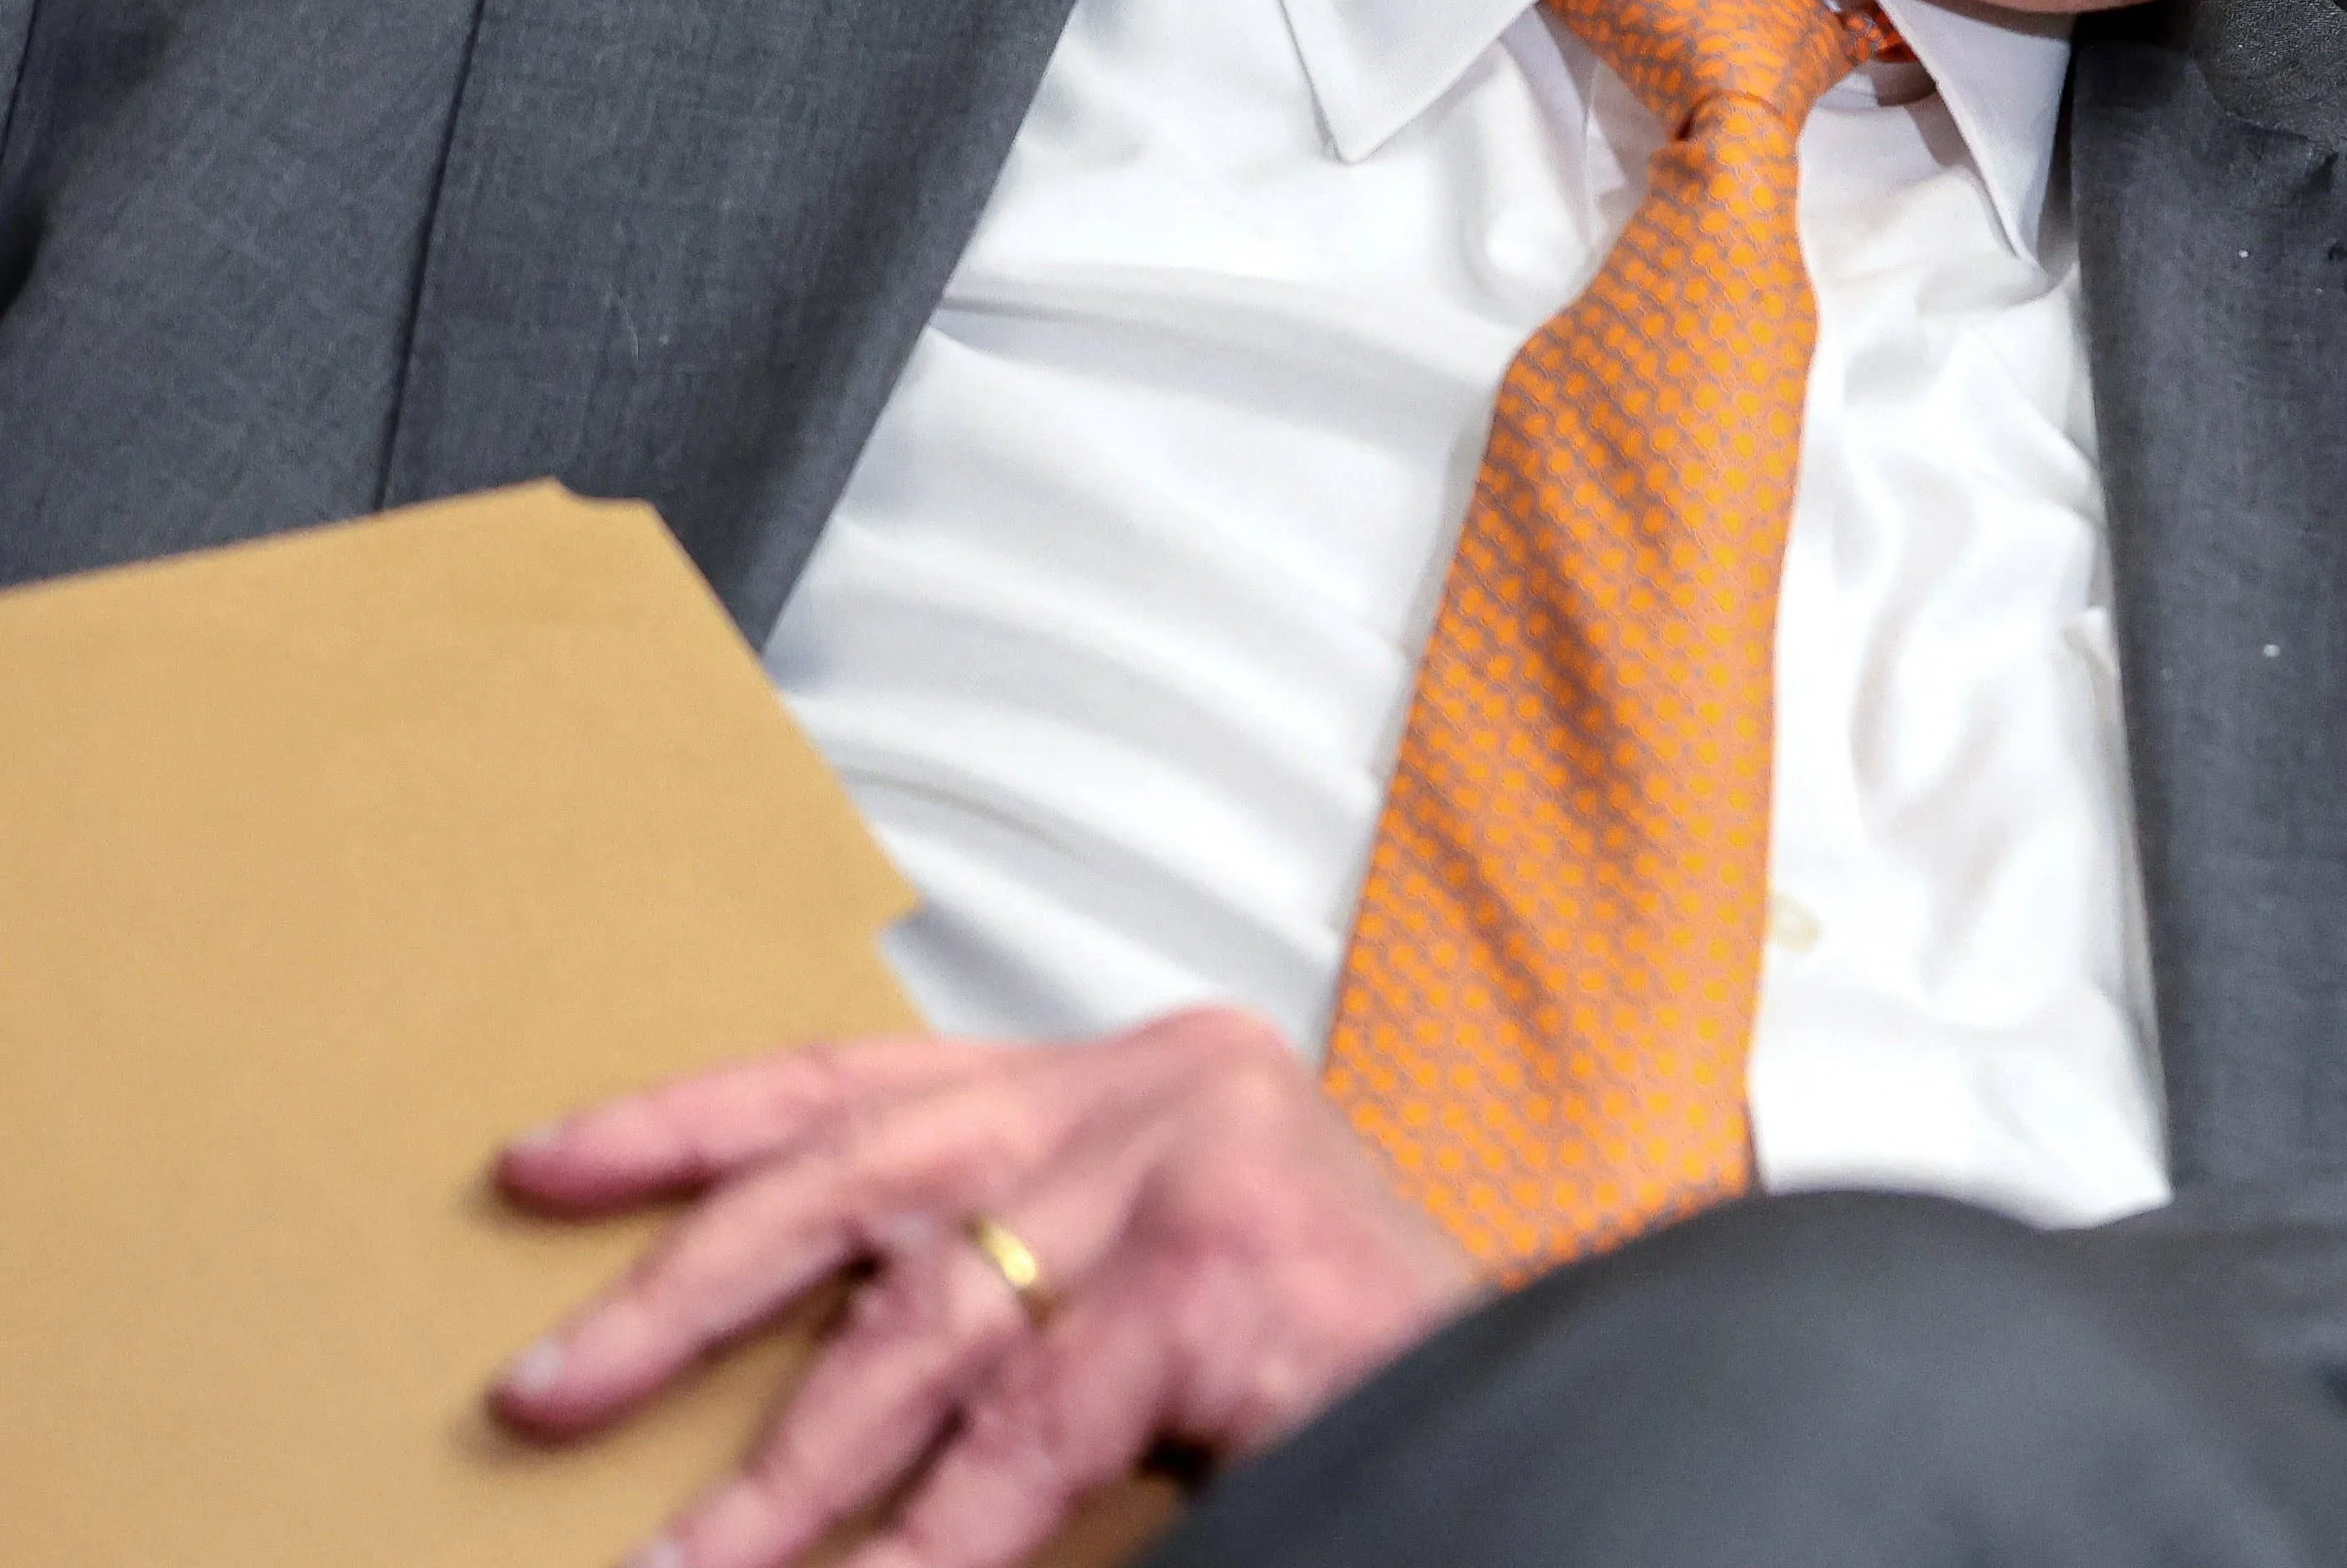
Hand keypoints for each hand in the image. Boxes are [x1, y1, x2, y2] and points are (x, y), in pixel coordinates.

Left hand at [487, 1008, 1487, 1567]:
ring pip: (927, 1328)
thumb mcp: (1148, 1297)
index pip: (874, 1077)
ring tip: (682, 1565)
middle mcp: (1167, 1086)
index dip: (700, 1122)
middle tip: (548, 1386)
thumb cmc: (1340, 1377)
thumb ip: (1012, 1291)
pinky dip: (931, 1543)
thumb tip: (797, 1358)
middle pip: (868, 1174)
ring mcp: (1199, 1164)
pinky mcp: (1220, 1268)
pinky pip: (1023, 1440)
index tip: (551, 1166)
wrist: (1549, 1424)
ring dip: (784, 1475)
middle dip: (687, 1289)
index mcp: (1139, 1079)